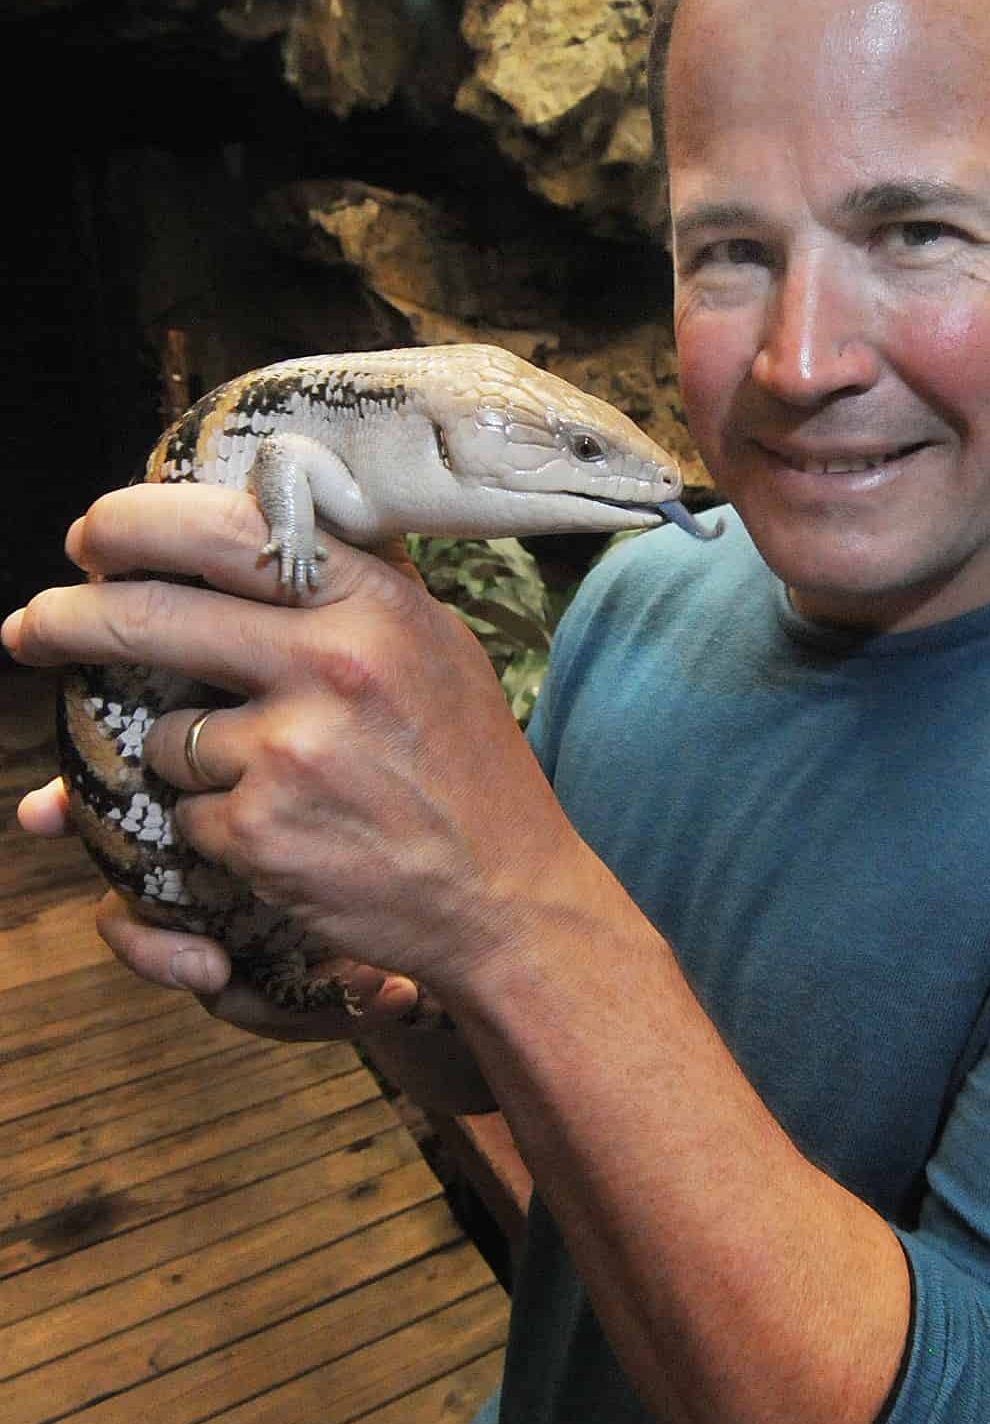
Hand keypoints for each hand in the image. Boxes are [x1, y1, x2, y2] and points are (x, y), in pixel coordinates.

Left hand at [3, 482, 581, 1007]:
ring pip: (165, 736)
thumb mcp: (435, 652)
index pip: (223, 529)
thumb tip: (242, 538)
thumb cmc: (470, 774)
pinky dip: (218, 827)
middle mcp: (332, 662)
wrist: (507, 898)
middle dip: (65, 622)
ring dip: (185, 760)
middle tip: (28, 628)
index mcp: (374, 604)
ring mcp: (292, 749)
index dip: (133, 524)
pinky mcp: (260, 829)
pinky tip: (286, 835)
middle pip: (149, 618)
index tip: (90, 538)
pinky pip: (189, 814)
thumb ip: (350, 593)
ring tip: (268, 783)